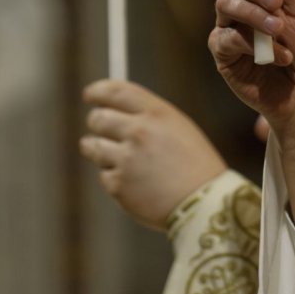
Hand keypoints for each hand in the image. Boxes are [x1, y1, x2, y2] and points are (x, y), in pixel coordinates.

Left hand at [80, 79, 226, 230]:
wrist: (204, 202)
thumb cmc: (195, 164)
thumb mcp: (178, 127)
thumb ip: (149, 116)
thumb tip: (117, 108)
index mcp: (156, 113)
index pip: (116, 91)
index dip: (98, 91)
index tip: (89, 94)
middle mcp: (138, 131)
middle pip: (98, 118)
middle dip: (96, 122)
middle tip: (99, 127)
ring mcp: (127, 159)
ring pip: (93, 146)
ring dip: (96, 149)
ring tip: (114, 157)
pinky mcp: (119, 186)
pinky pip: (104, 175)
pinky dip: (114, 178)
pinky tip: (134, 183)